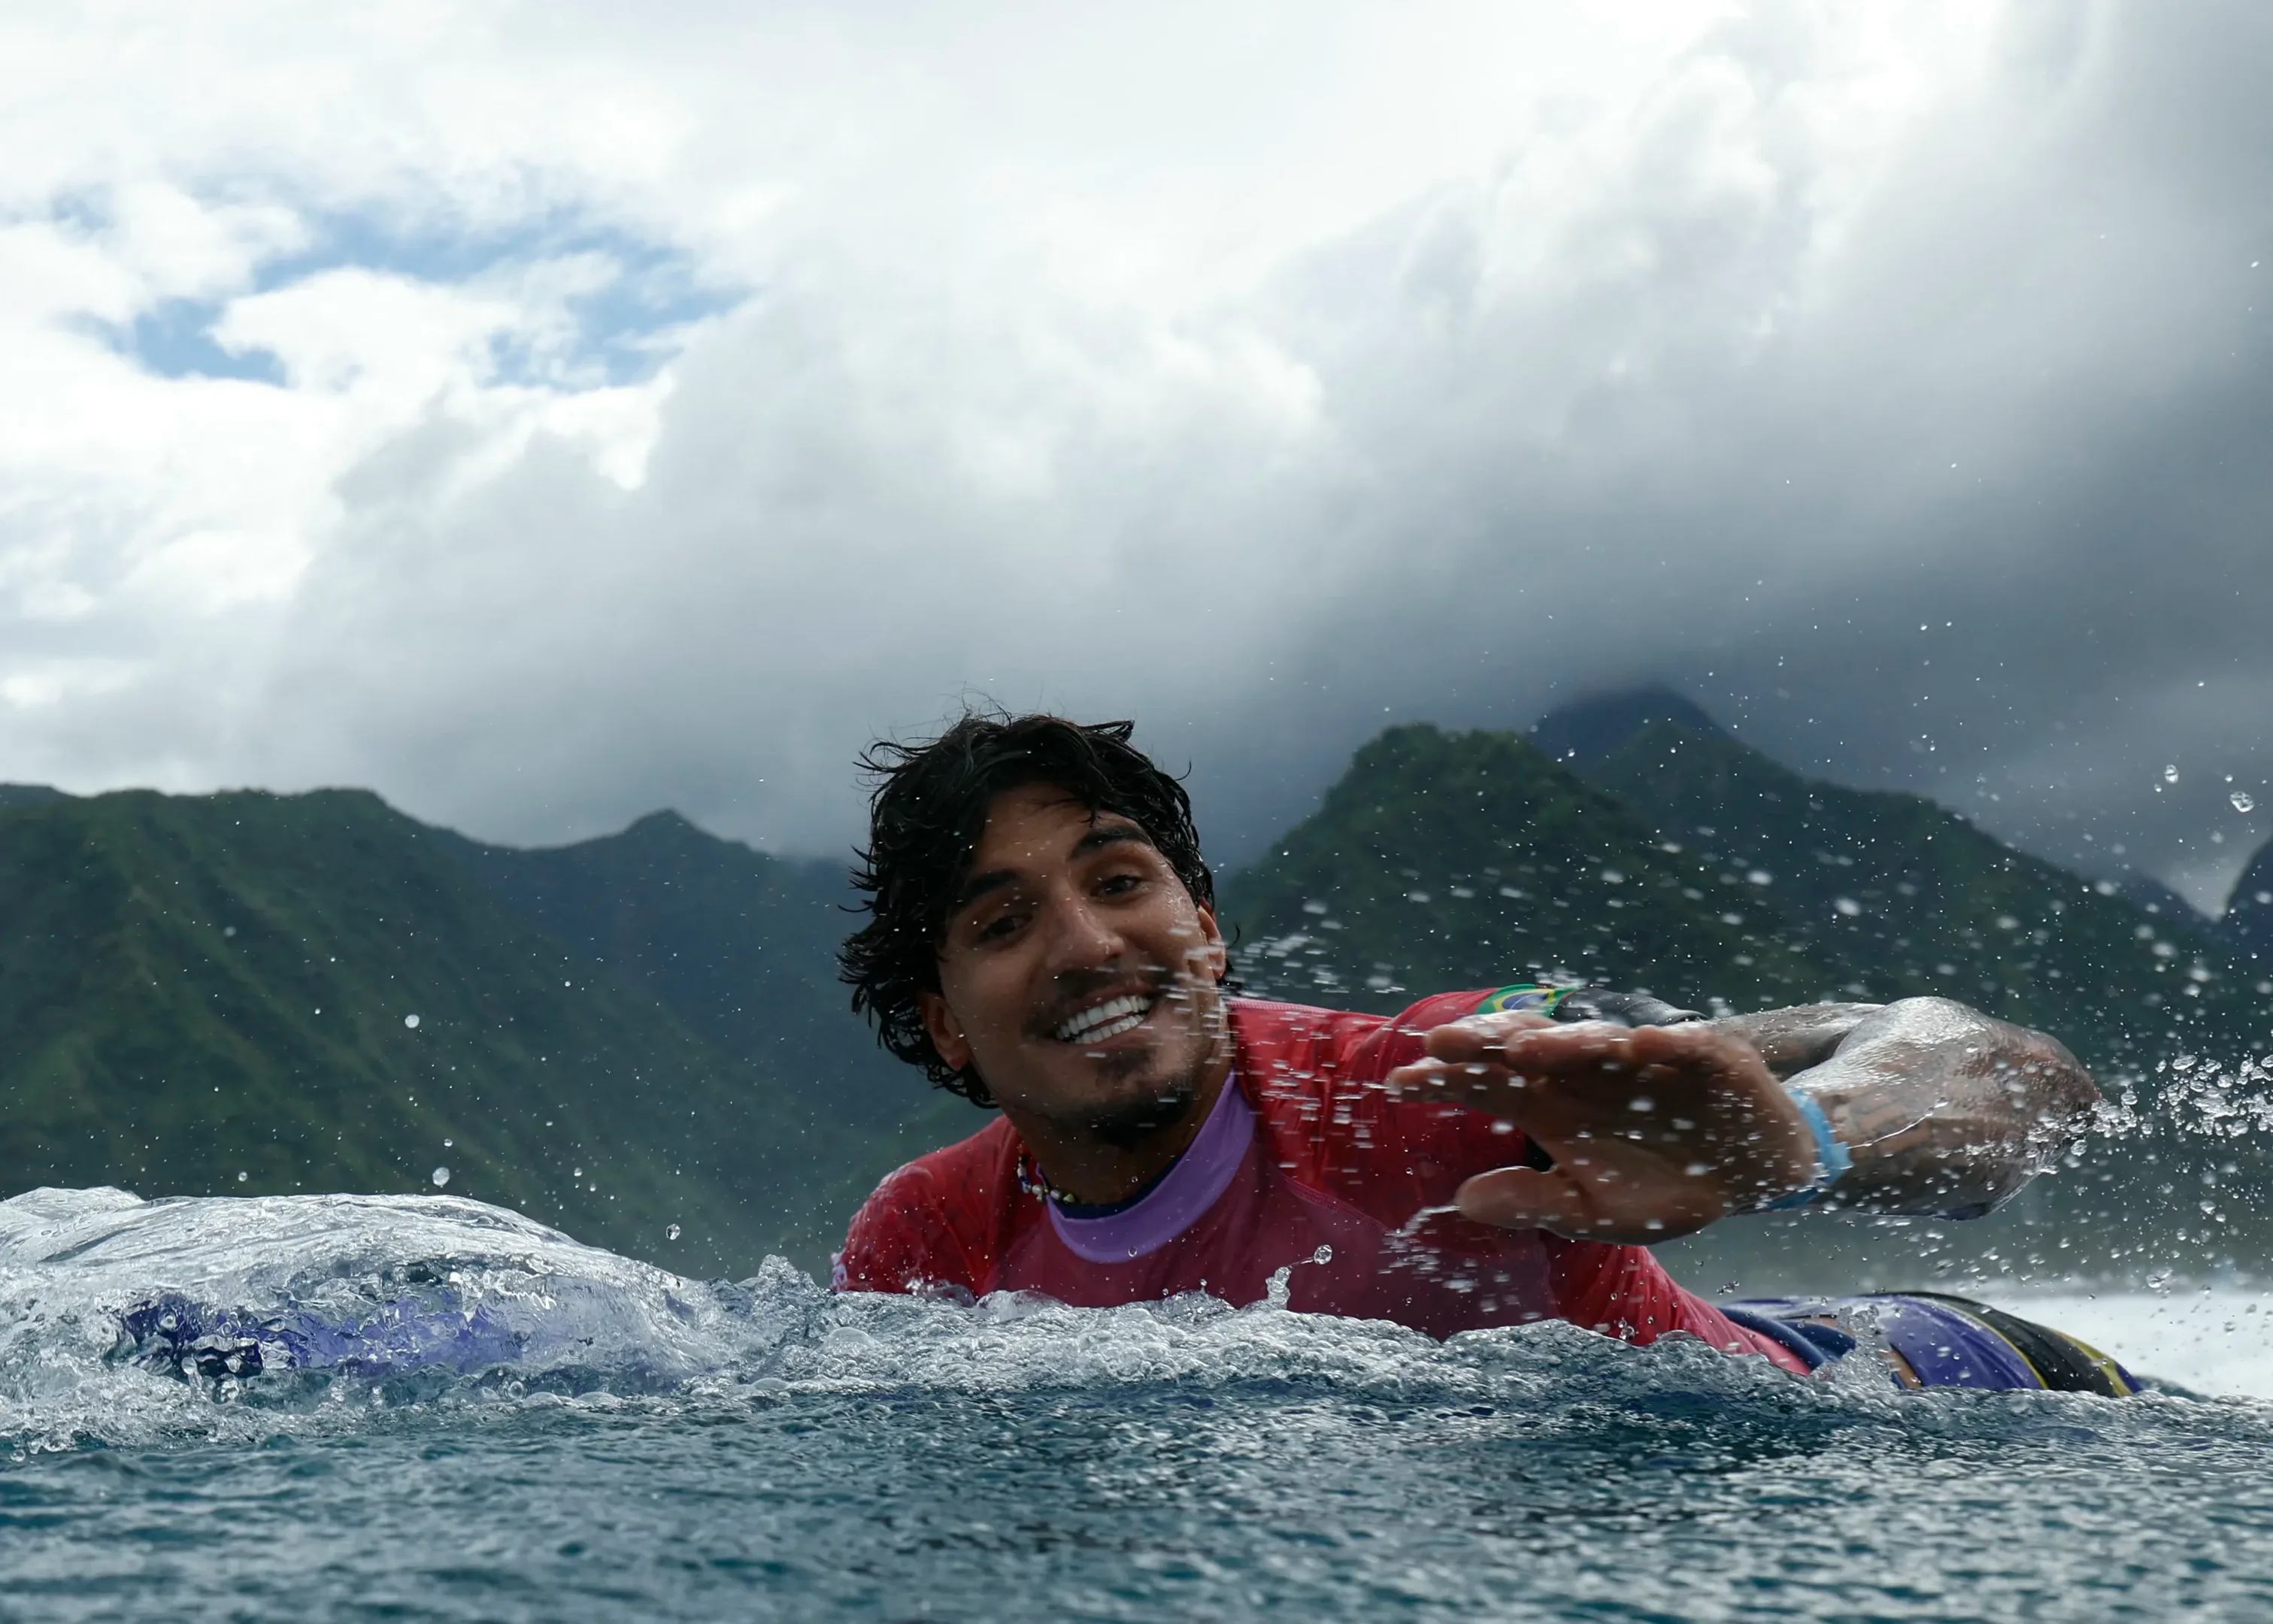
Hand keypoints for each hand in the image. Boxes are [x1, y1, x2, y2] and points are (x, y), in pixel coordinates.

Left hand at [1385, 1015, 1815, 1243]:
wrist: (1750, 1175)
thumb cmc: (1662, 1186)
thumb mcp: (1594, 1210)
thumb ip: (1534, 1203)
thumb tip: (1464, 1199)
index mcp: (1551, 1104)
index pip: (1486, 1084)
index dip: (1444, 1080)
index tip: (1398, 1082)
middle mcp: (1587, 1071)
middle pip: (1528, 1050)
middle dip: (1486, 1043)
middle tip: (1439, 1043)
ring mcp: (1643, 1059)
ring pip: (1596, 1042)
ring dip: (1563, 1042)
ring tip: (1525, 1047)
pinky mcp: (1705, 1055)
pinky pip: (1684, 1045)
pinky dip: (1665, 1044)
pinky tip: (1644, 1045)